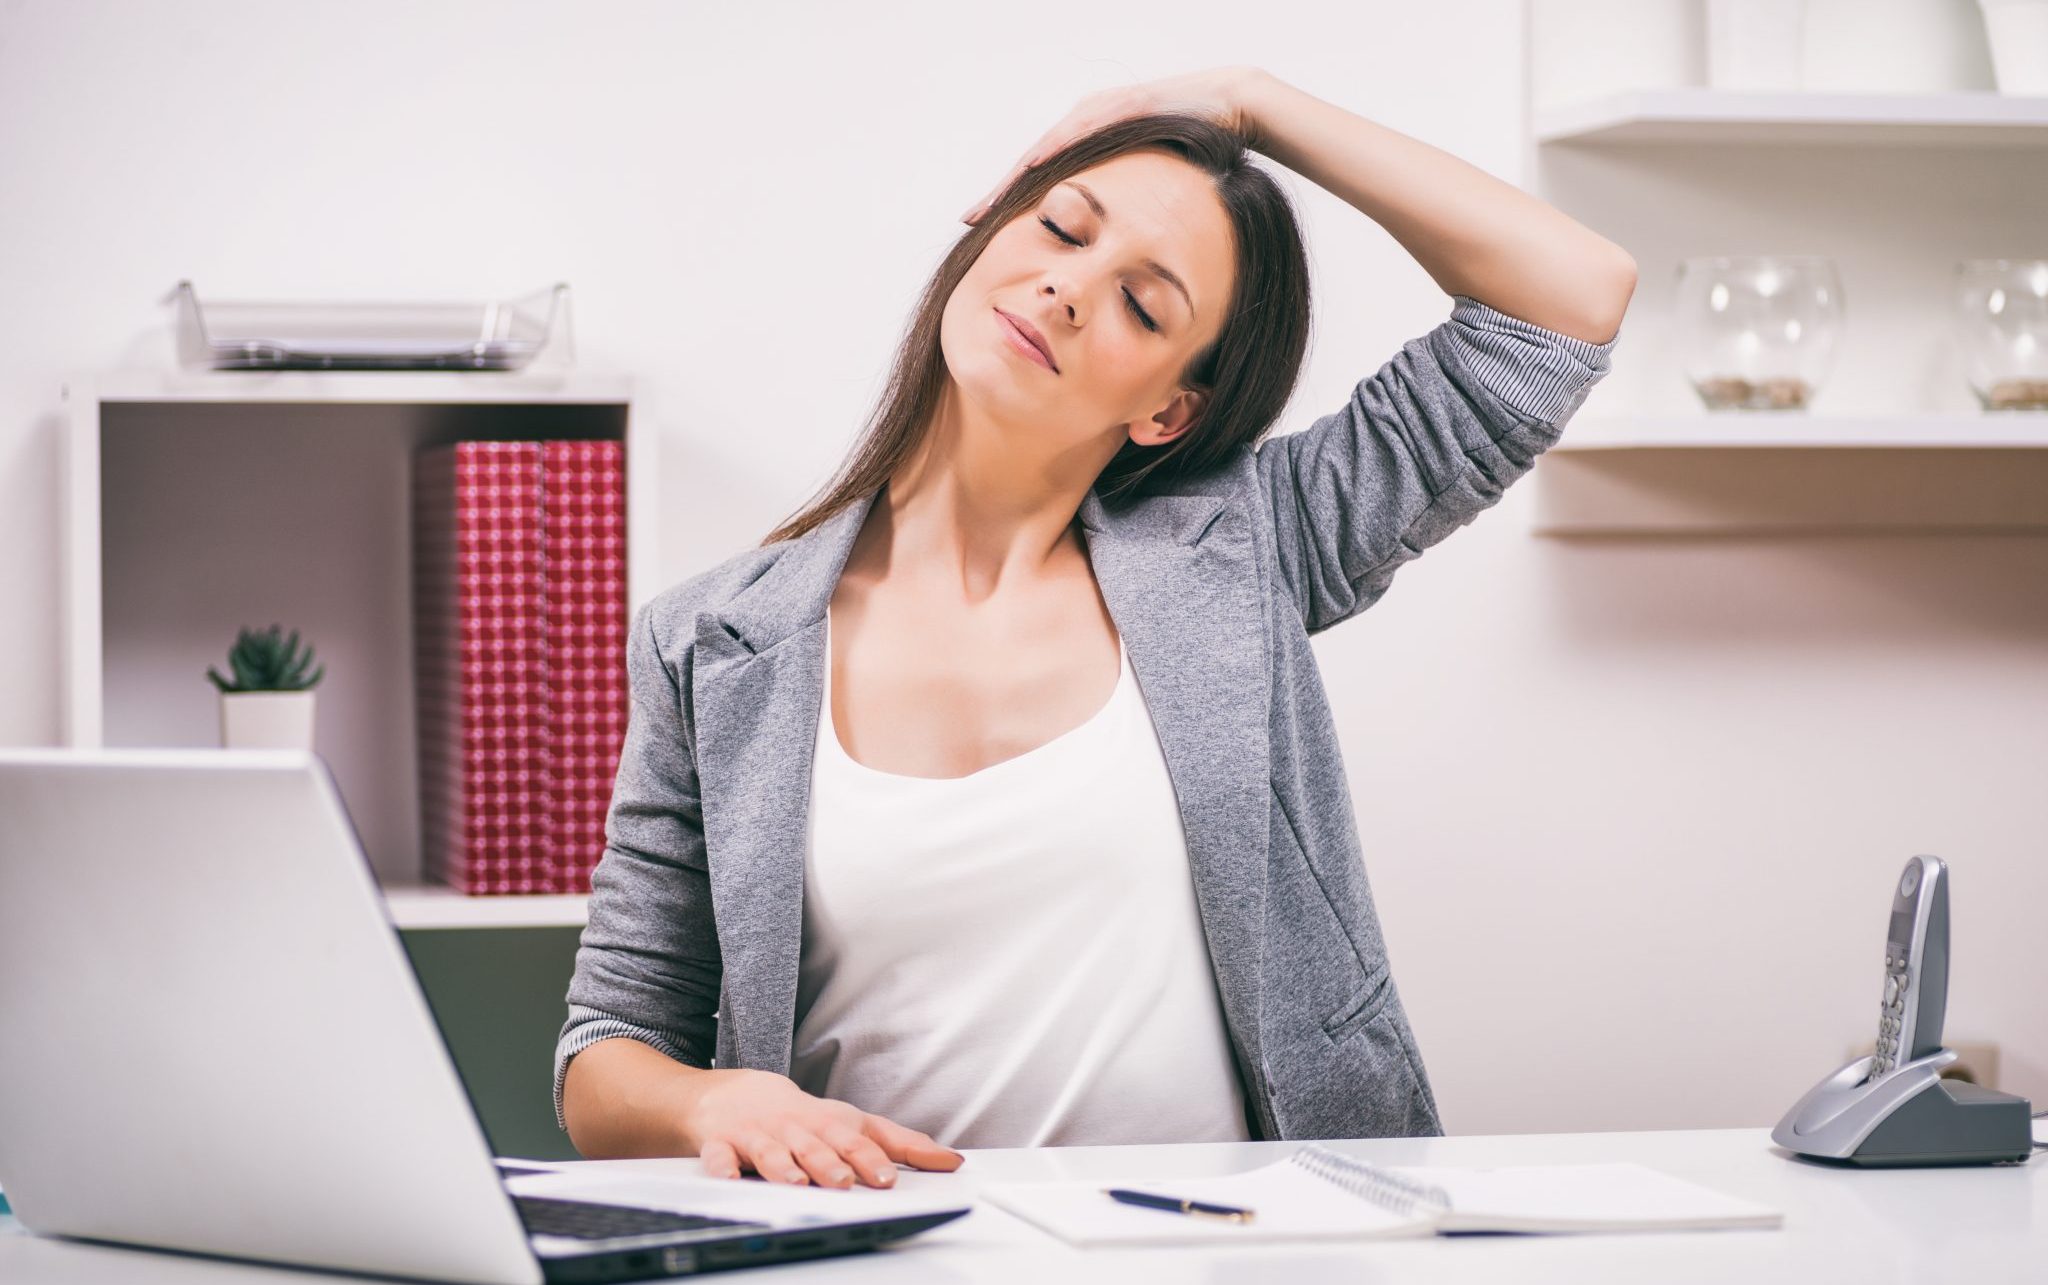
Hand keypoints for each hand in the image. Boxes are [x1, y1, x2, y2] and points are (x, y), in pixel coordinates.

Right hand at [681, 1068, 964, 1188]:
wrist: (734, 1095)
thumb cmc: (803, 1116)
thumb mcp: (852, 1123)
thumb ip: (901, 1143)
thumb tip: (951, 1161)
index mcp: (828, 1124)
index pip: (854, 1140)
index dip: (871, 1159)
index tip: (887, 1178)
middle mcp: (796, 1128)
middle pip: (814, 1146)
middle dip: (829, 1164)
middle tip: (844, 1182)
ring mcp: (758, 1135)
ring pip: (770, 1152)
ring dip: (782, 1166)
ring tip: (795, 1182)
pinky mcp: (723, 1143)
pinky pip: (719, 1156)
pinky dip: (722, 1166)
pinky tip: (728, 1177)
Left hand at [960, 64, 1265, 224]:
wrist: (1231, 107)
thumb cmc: (1191, 152)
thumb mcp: (1147, 185)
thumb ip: (1124, 207)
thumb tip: (1110, 249)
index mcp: (1087, 143)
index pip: (1040, 176)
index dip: (1009, 201)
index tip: (980, 228)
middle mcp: (1086, 122)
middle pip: (1033, 163)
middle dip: (1001, 192)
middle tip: (970, 218)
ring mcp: (1102, 110)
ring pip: (1049, 147)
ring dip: (1018, 174)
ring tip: (992, 201)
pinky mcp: (1122, 105)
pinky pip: (1083, 130)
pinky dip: (1057, 148)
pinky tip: (1034, 168)